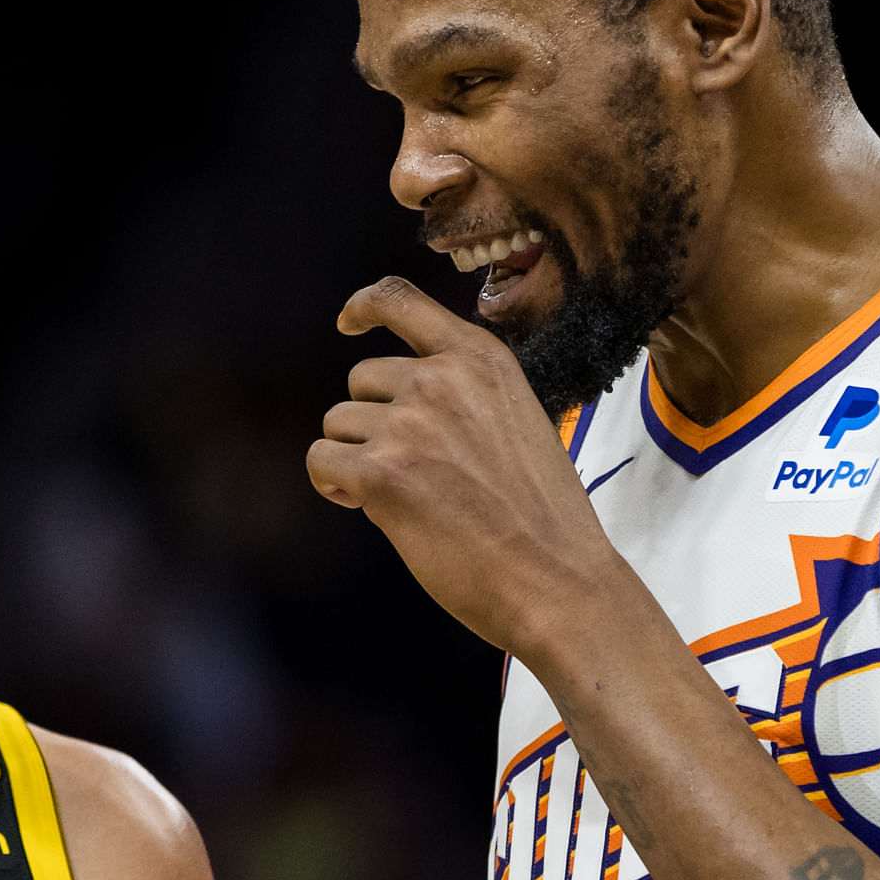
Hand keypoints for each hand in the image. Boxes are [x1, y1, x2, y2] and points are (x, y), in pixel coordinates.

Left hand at [307, 278, 621, 655]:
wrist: (557, 579)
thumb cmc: (542, 517)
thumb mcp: (517, 421)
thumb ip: (464, 397)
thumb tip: (402, 403)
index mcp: (480, 359)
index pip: (401, 300)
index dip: (364, 307)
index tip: (347, 323)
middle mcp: (440, 379)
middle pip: (362, 379)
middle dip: (372, 422)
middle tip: (408, 470)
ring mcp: (408, 424)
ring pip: (339, 423)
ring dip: (355, 457)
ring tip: (401, 496)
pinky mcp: (381, 474)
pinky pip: (322, 461)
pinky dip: (334, 484)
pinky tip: (365, 506)